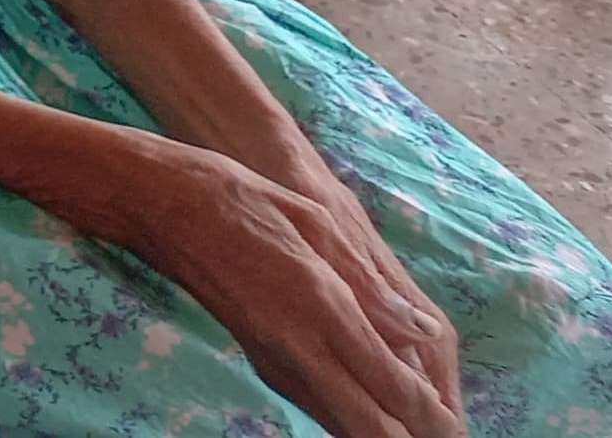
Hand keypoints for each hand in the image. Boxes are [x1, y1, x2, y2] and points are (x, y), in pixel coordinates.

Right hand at [106, 138, 465, 437]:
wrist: (155, 203)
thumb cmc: (236, 197)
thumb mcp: (314, 222)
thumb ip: (370, 286)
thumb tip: (421, 331)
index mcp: (321, 304)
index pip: (390, 382)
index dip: (431, 417)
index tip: (457, 433)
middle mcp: (297, 343)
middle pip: (366, 423)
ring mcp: (272, 354)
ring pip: (337, 420)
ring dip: (378, 433)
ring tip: (413, 435)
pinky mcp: (256, 354)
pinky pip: (312, 402)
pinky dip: (347, 418)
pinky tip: (365, 415)